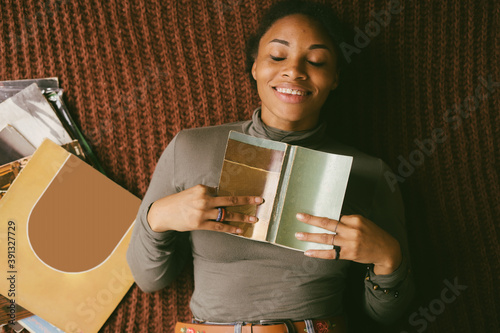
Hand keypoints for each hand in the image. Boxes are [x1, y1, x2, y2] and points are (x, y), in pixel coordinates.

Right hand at [147, 184, 262, 233]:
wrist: (162, 213)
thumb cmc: (178, 202)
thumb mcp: (192, 192)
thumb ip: (206, 193)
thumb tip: (221, 196)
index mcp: (202, 189)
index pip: (222, 191)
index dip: (235, 195)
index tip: (250, 195)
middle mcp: (203, 199)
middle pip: (230, 200)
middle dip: (246, 200)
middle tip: (260, 200)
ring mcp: (202, 213)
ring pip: (227, 215)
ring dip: (242, 217)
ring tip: (254, 219)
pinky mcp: (199, 224)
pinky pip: (219, 227)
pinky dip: (231, 229)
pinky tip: (240, 230)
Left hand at [295, 213, 401, 274]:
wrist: (386, 251)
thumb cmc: (373, 235)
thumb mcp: (363, 223)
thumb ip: (347, 222)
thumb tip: (330, 221)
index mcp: (355, 220)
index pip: (334, 217)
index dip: (321, 217)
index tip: (308, 214)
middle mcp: (351, 230)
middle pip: (328, 224)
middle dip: (311, 220)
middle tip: (299, 217)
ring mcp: (350, 243)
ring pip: (326, 239)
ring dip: (310, 237)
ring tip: (299, 235)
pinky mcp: (349, 254)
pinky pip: (330, 253)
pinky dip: (318, 253)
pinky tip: (308, 252)